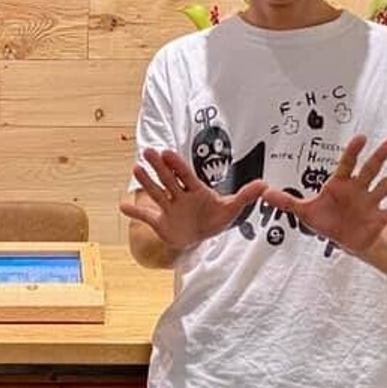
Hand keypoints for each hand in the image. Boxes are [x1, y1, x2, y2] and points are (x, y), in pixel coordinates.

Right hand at [119, 148, 266, 254]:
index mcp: (196, 190)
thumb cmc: (215, 218)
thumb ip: (245, 195)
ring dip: (147, 182)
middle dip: (159, 167)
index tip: (168, 152)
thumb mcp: (232, 208)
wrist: (200, 236)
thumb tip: (265, 184)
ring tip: (136, 169)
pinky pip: (146, 216)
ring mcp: (169, 208)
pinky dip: (134, 211)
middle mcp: (180, 195)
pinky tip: (122, 205)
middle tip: (148, 151)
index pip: (185, 175)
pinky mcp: (161, 221)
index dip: (177, 165)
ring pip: (157, 192)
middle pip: (168, 179)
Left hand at [264, 136, 386, 255]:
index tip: (361, 138)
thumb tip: (263, 192)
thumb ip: (286, 202)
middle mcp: (358, 190)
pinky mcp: (379, 219)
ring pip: (386, 186)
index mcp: (340, 185)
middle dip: (380, 157)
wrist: (344, 240)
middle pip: (370, 170)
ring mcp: (371, 203)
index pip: (347, 165)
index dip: (353, 152)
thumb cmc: (326, 220)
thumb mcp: (304, 211)